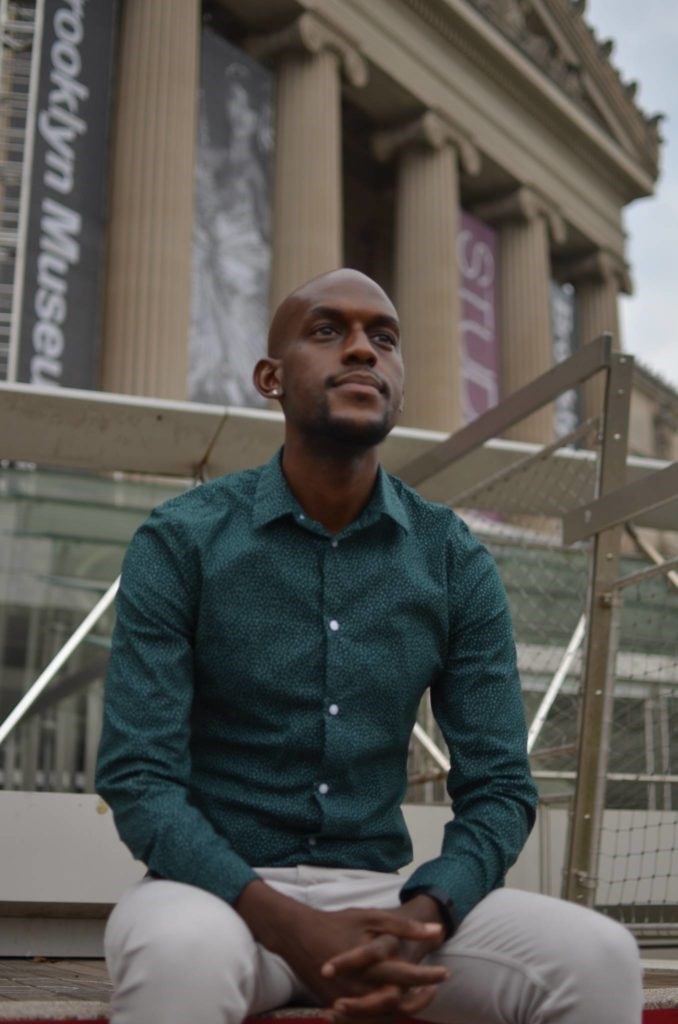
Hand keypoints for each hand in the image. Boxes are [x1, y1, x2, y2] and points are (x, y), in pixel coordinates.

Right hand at [321, 895, 447, 1022]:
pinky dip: (383, 1015)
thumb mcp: (371, 917)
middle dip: (421, 999)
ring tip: (418, 995)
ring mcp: (346, 1002)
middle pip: (398, 1006)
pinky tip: (393, 1002)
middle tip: (434, 987)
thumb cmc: (337, 923)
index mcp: (370, 967)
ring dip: (404, 1009)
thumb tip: (436, 930)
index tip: (445, 972)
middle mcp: (359, 990)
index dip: (430, 976)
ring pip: (383, 1018)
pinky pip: (364, 1020)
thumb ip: (404, 926)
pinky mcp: (335, 1006)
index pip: (408, 977)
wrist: (298, 935)